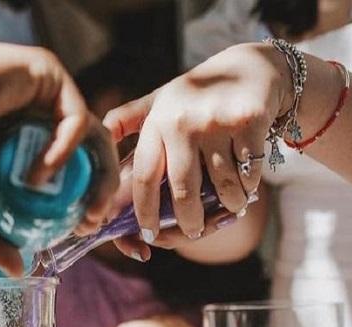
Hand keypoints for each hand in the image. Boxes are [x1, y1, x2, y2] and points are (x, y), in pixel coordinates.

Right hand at [0, 42, 119, 275]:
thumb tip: (18, 271)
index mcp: (25, 145)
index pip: (72, 172)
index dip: (83, 202)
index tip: (80, 229)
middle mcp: (40, 118)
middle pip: (92, 154)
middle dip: (100, 192)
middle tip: (89, 221)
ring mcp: (46, 96)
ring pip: (95, 137)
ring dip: (98, 177)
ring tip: (83, 207)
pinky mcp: (49, 77)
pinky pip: (74, 118)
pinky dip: (64, 152)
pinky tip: (39, 175)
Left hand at [103, 42, 290, 241]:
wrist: (251, 66)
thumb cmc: (198, 93)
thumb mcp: (161, 101)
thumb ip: (129, 120)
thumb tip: (99, 137)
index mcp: (157, 122)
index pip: (144, 178)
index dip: (145, 213)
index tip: (149, 234)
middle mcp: (182, 121)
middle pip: (183, 192)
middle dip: (190, 222)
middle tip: (194, 230)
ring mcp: (216, 121)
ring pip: (222, 188)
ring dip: (229, 204)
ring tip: (231, 203)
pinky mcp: (248, 121)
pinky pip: (248, 174)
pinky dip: (249, 185)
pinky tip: (248, 181)